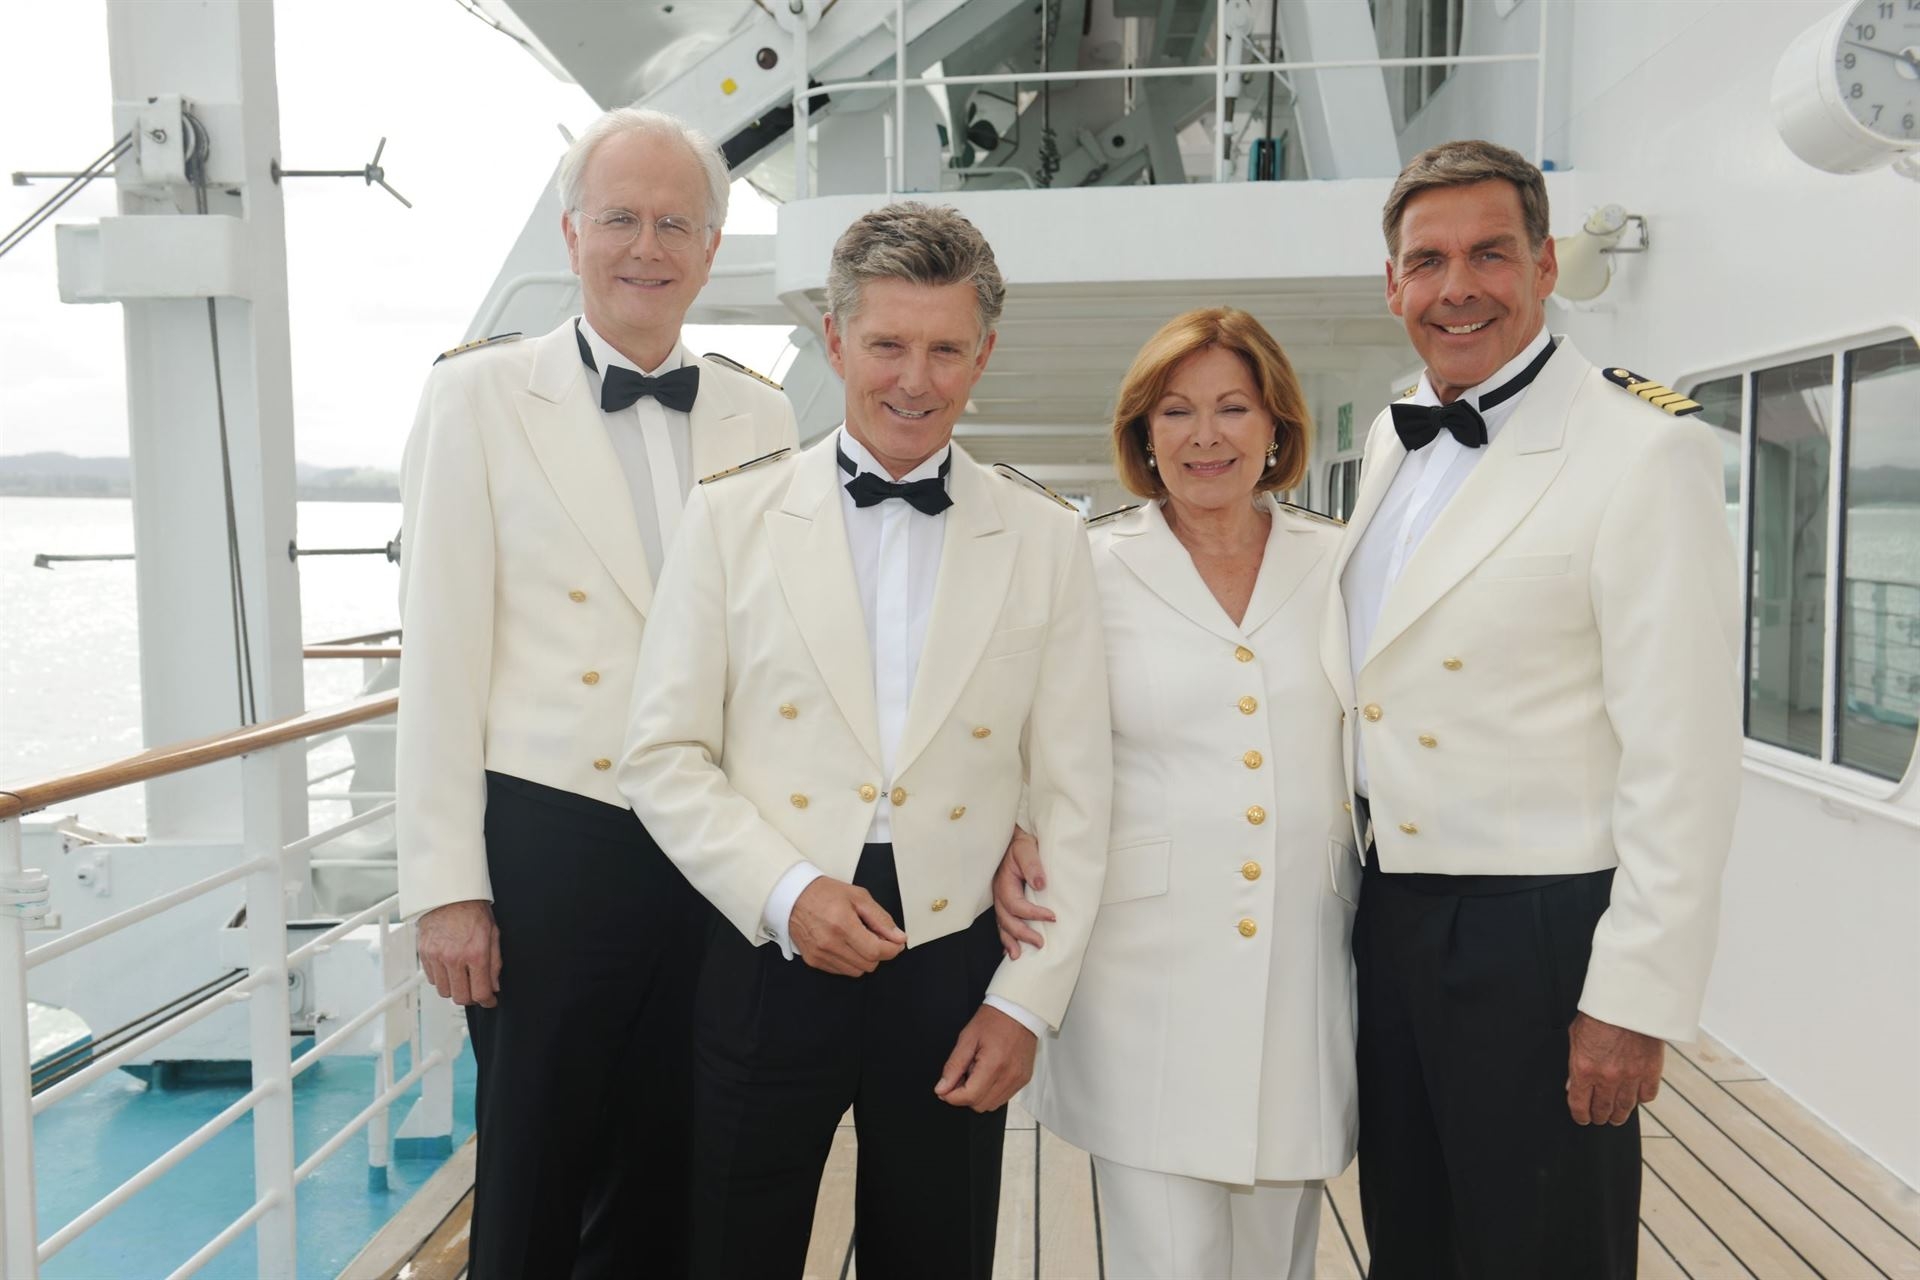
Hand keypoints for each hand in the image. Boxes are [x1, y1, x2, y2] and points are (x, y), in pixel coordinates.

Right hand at [416, 899, 501, 1006]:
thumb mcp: (492, 933)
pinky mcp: (424, 954)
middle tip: (476, 990)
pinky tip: (449, 968)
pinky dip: (442, 978)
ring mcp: (436, 957)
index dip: (487, 1000)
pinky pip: (432, 979)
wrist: (448, 893)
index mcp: (475, 953)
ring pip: (444, 991)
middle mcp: (454, 958)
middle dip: (471, 997)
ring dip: (455, 989)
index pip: (480, 992)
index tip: (489, 1000)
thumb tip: (494, 985)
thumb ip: (494, 962)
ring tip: (462, 978)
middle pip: (460, 997)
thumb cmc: (472, 909)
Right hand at [790, 877, 906, 976]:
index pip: (876, 951)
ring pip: (857, 971)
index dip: (892, 949)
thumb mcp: (858, 897)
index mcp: (842, 925)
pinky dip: (849, 960)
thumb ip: (881, 919)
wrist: (793, 896)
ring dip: (864, 958)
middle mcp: (830, 943)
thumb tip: (898, 937)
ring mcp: (820, 954)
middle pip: (869, 964)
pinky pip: (842, 970)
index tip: (896, 942)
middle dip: (879, 952)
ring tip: (858, 938)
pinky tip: (846, 944)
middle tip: (875, 936)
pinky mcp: (814, 961)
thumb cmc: (824, 893)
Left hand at [934, 1004, 1037, 1112]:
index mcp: (994, 1064)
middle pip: (980, 1105)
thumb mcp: (967, 1038)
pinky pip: (1003, 1097)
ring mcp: (1019, 1080)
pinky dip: (991, 1091)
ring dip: (979, 1094)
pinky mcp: (1024, 1080)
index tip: (944, 1089)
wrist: (1019, 1011)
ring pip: (992, 1105)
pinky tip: (989, 1074)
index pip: (969, 1096)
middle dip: (965, 1095)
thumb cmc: (993, 1020)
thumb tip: (942, 1089)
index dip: (952, 1096)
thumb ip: (953, 1067)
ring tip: (977, 1072)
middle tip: (962, 1075)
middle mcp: (1009, 1076)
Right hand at [992, 825, 1054, 959]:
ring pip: (1002, 924)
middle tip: (1040, 943)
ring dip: (1009, 941)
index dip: (1034, 914)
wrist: (1010, 839)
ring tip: (1017, 955)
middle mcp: (999, 893)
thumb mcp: (1026, 848)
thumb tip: (1041, 884)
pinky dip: (1005, 936)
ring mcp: (999, 898)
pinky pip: (1002, 921)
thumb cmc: (1019, 844)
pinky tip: (1009, 948)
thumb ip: (1033, 865)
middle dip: (1022, 934)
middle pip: (1007, 920)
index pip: (1017, 904)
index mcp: (1004, 882)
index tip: (1053, 917)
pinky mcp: (1003, 900)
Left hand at [1567, 1012, 1663, 1125]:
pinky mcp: (1651, 1072)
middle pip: (1603, 1110)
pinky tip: (1636, 1097)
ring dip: (1619, 1115)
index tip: (1582, 1118)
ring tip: (1616, 1116)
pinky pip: (1646, 1096)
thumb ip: (1574, 1064)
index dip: (1580, 1115)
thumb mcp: (1575, 1036)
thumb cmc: (1599, 1013)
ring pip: (1625, 1108)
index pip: (1579, 1104)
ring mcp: (1630, 1076)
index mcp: (1584, 1068)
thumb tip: (1572, 1086)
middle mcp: (1607, 1077)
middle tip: (1600, 1118)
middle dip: (1599, 1117)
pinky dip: (1641, 1099)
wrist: (1628, 999)